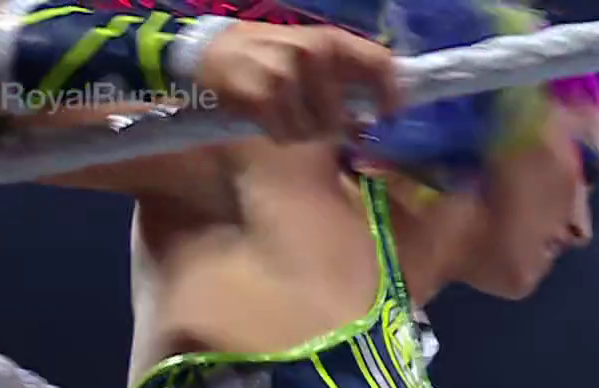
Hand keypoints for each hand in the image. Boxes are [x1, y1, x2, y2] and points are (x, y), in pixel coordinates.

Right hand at [192, 22, 399, 142]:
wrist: (208, 50)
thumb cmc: (269, 56)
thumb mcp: (310, 53)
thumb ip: (345, 78)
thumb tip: (373, 119)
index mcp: (331, 40)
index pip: (381, 63)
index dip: (390, 95)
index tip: (387, 116)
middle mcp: (313, 53)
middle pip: (340, 118)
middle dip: (327, 127)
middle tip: (307, 115)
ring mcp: (287, 75)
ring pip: (313, 131)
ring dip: (300, 131)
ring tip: (283, 112)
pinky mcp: (262, 97)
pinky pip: (286, 135)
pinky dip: (278, 134)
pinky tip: (265, 118)